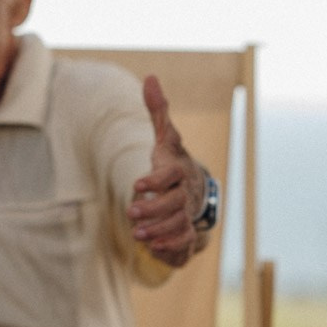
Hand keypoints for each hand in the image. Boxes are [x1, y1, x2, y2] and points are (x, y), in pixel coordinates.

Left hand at [130, 76, 206, 267]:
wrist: (196, 190)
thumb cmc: (173, 162)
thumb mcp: (165, 138)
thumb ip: (158, 112)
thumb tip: (150, 77)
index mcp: (179, 171)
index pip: (170, 175)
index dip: (155, 181)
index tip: (136, 186)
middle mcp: (185, 195)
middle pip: (175, 204)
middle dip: (154, 210)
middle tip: (131, 213)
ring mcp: (188, 215)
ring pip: (179, 226)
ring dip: (159, 232)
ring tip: (138, 235)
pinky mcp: (186, 234)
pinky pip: (184, 245)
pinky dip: (170, 248)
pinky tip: (153, 249)